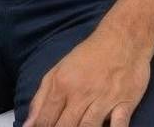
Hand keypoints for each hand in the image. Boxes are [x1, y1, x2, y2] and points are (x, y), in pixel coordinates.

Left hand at [24, 33, 150, 126]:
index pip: (44, 120)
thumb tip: (27, 125)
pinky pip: (119, 125)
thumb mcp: (59, 69)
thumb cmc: (90, 55)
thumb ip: (41, 98)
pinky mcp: (125, 102)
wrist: (125, 36)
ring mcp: (104, 98)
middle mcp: (82, 93)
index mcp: (63, 84)